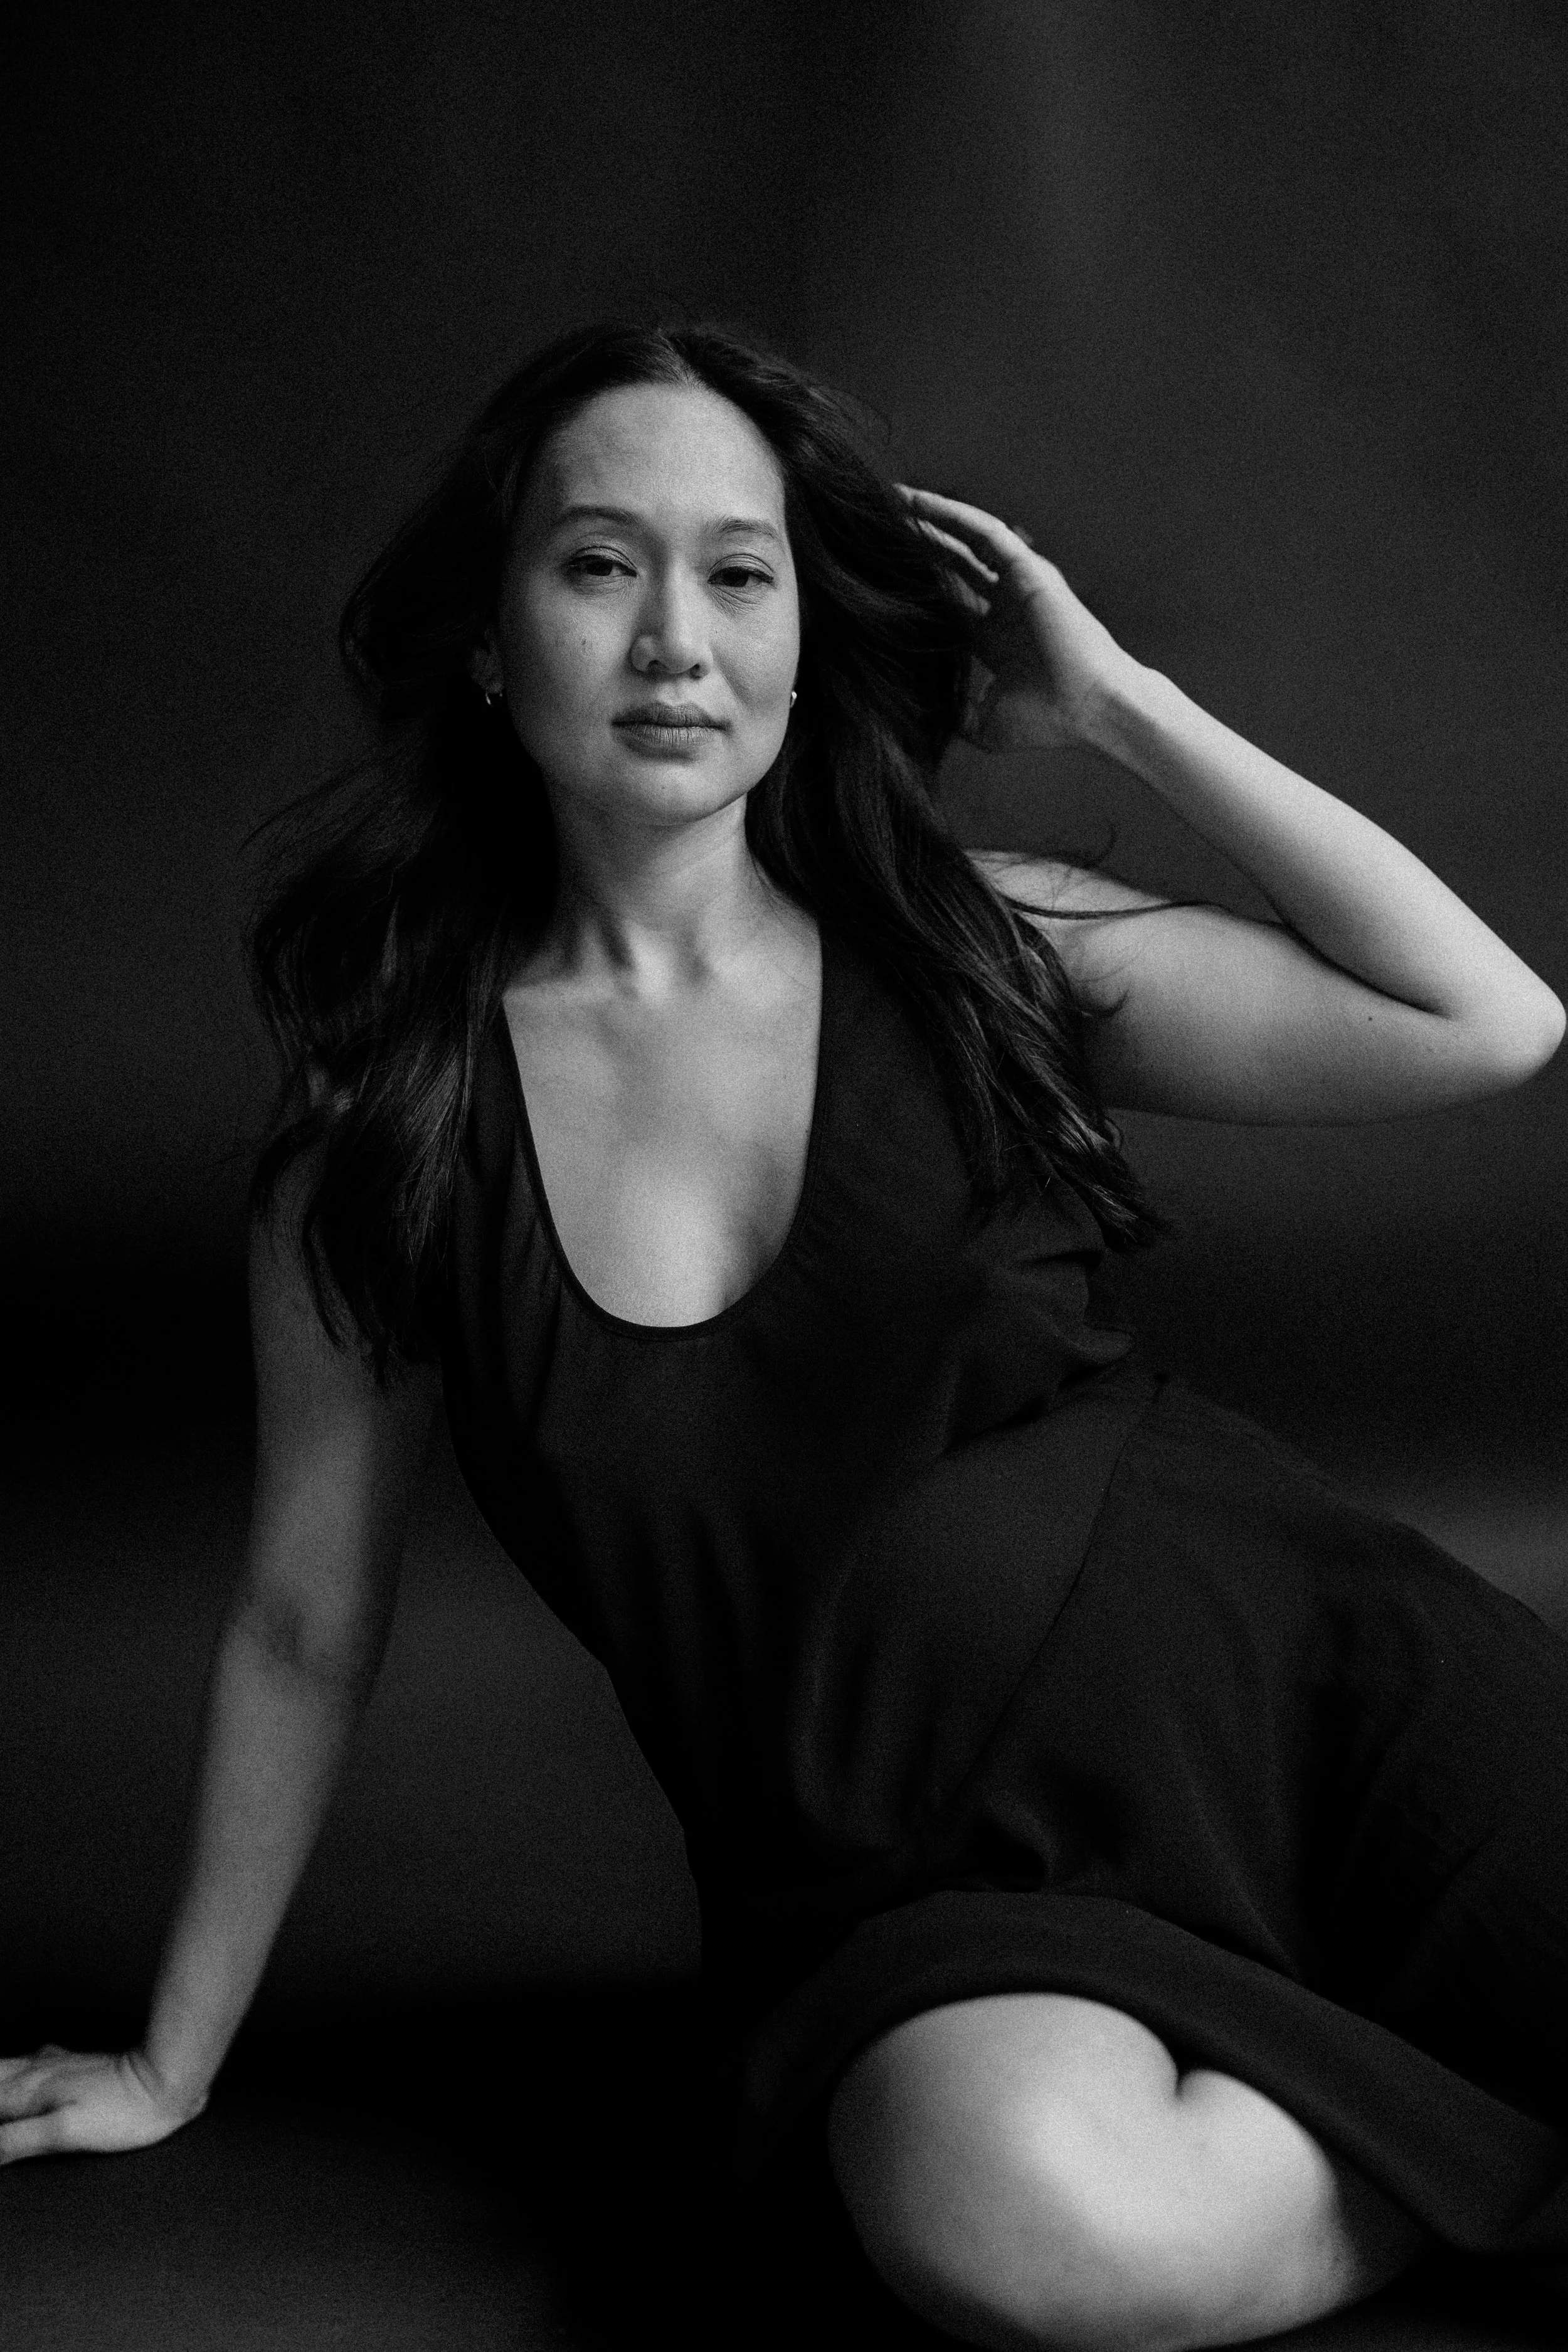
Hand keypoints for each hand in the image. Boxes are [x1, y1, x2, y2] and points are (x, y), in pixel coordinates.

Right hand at [0, 2045, 206, 2164]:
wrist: (165, 2078)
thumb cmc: (120, 2112)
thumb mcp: (65, 2133)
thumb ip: (15, 2140)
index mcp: (28, 2091)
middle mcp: (36, 2072)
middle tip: (2, 2119)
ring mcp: (55, 2064)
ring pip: (6, 2067)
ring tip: (1, 2099)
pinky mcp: (73, 2063)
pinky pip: (28, 2062)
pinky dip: (12, 2073)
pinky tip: (20, 2075)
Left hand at [899, 485, 1139, 754]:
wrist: (1090, 710)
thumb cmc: (1048, 721)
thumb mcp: (984, 723)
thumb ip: (952, 712)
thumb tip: (915, 717)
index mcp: (994, 638)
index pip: (945, 602)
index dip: (913, 586)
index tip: (874, 575)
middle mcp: (1004, 605)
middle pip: (952, 563)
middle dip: (917, 544)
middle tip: (874, 525)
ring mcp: (1017, 584)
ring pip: (966, 539)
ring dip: (930, 518)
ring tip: (892, 500)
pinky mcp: (1028, 569)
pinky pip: (986, 531)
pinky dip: (953, 514)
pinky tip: (921, 502)